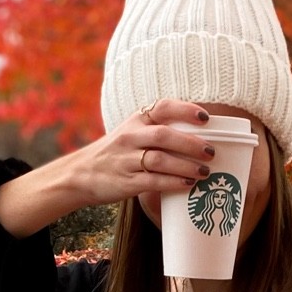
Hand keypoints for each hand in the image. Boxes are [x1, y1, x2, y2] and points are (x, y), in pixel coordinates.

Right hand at [0, 98, 220, 238]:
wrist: (80, 174)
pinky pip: (153, 181)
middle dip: (191, 143)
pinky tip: (187, 185)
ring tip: (204, 172)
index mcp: (136, 120)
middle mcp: (131, 137)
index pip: (163, 107)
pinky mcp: (126, 182)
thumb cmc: (115, 154)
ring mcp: (127, 160)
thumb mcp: (131, 133)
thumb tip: (198, 138)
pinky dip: (173, 183)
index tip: (205, 117)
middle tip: (211, 152)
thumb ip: (157, 131)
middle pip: (164, 135)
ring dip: (186, 166)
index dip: (185, 110)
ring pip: (160, 160)